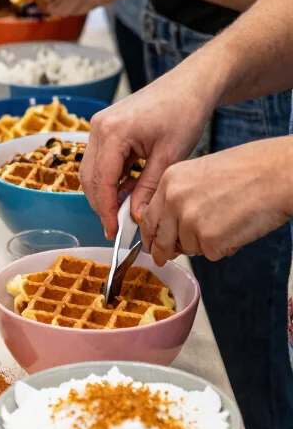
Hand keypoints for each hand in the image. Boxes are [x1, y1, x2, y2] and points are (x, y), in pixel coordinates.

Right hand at [80, 67, 214, 238]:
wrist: (190, 84)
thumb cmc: (184, 112)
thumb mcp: (169, 156)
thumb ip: (148, 189)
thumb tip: (137, 217)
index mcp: (113, 132)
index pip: (101, 181)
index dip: (106, 210)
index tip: (114, 231)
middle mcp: (99, 127)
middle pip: (89, 177)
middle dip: (102, 204)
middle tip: (118, 226)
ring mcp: (100, 125)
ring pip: (92, 170)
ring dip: (106, 191)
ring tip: (127, 208)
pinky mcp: (106, 127)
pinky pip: (100, 159)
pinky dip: (111, 177)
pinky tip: (129, 188)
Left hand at [140, 137, 292, 265]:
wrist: (278, 173)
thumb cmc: (250, 169)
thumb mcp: (201, 172)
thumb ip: (181, 196)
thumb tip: (171, 226)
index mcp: (170, 180)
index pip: (150, 217)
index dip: (151, 235)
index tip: (151, 245)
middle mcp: (174, 200)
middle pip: (161, 239)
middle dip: (164, 251)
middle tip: (165, 259)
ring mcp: (190, 221)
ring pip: (189, 247)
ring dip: (205, 243)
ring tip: (229, 220)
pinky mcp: (209, 239)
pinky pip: (211, 254)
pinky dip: (224, 247)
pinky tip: (238, 228)